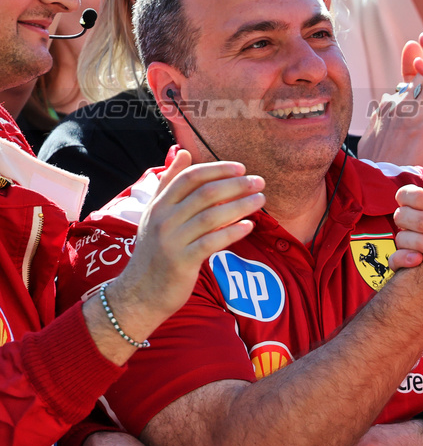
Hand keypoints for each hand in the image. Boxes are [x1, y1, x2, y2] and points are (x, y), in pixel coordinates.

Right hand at [95, 150, 263, 361]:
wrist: (139, 293)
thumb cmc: (154, 251)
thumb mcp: (156, 214)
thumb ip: (170, 183)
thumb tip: (183, 151)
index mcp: (159, 205)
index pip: (190, 178)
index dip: (218, 169)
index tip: (241, 168)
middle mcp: (164, 219)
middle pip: (205, 194)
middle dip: (236, 185)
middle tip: (259, 182)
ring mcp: (172, 241)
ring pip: (212, 216)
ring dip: (240, 205)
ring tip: (260, 200)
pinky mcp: (182, 261)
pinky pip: (212, 242)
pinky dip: (232, 232)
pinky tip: (249, 226)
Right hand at [387, 151, 422, 270]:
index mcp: (419, 202)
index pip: (406, 194)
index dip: (421, 199)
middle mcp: (408, 220)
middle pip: (402, 215)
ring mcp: (404, 241)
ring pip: (400, 238)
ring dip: (421, 242)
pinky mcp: (403, 262)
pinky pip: (393, 261)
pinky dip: (404, 260)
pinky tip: (419, 261)